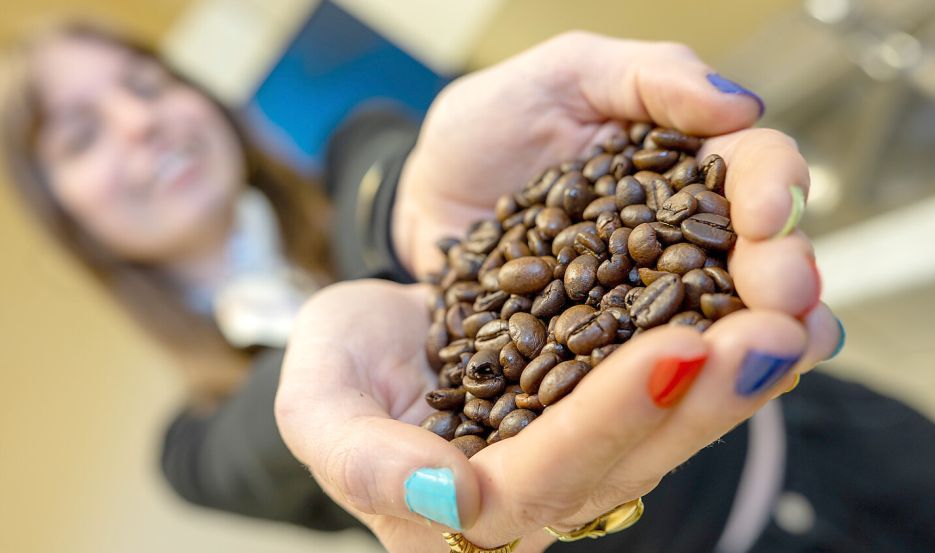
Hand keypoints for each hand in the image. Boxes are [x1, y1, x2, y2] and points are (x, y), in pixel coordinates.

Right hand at [275, 281, 837, 551]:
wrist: (378, 338)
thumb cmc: (344, 371)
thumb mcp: (321, 405)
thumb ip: (362, 459)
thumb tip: (449, 497)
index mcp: (475, 503)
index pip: (547, 474)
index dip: (609, 418)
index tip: (674, 351)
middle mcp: (547, 487)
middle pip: (636, 456)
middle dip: (708, 397)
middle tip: (773, 332)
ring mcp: (589, 444)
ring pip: (675, 422)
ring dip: (738, 372)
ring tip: (792, 313)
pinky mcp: (614, 396)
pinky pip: (679, 378)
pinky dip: (728, 342)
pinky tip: (771, 298)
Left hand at [393, 30, 838, 367]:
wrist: (426, 196)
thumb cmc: (492, 125)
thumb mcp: (562, 74)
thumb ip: (647, 76)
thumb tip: (739, 105)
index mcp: (687, 164)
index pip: (752, 170)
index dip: (773, 189)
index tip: (766, 217)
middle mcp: (682, 238)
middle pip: (754, 258)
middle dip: (779, 279)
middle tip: (783, 299)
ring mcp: (645, 303)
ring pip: (723, 326)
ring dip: (755, 344)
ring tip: (773, 358)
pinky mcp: (602, 354)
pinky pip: (646, 376)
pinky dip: (678, 388)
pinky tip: (699, 398)